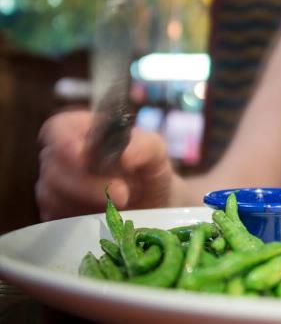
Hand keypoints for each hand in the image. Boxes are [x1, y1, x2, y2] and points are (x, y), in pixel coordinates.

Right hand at [36, 110, 174, 220]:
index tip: (82, 155)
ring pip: (53, 197)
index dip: (64, 141)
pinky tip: (107, 218)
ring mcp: (55, 191)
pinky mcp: (58, 219)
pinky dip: (82, 221)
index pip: (57, 129)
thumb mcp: (157, 152)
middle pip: (54, 168)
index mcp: (80, 132)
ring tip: (122, 205)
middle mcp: (61, 159)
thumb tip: (126, 156)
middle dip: (86, 182)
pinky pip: (58, 221)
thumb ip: (146, 146)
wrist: (155, 207)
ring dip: (88, 203)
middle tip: (122, 194)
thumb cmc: (149, 170)